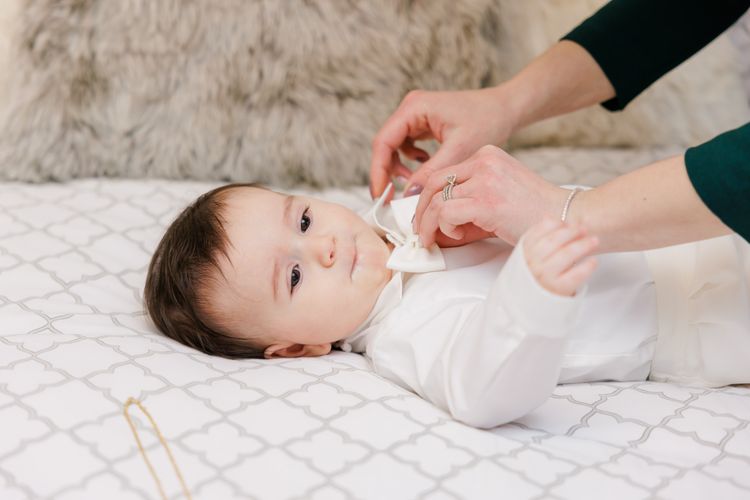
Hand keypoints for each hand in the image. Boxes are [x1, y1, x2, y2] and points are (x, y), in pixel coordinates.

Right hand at [369, 87, 518, 198]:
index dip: (378, 171)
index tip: (380, 195)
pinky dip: (412, 163)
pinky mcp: (424, 125)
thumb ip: (431, 173)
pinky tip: (425, 169)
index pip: (383, 142)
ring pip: (395, 148)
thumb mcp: (459, 150)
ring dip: (399, 169)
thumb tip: (408, 195)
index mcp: (414, 108)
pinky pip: (407, 147)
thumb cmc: (488, 121)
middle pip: (385, 145)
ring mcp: (416, 116)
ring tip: (413, 184)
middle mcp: (411, 109)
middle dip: (386, 173)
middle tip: (390, 199)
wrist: (506, 109)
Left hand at [414, 145, 567, 246]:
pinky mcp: (485, 201)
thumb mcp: (496, 196)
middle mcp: (484, 162)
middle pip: (433, 182)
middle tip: (420, 230)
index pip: (444, 173)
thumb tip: (435, 222)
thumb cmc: (534, 212)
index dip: (428, 197)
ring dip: (429, 224)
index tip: (425, 216)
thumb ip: (468, 202)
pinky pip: (446, 212)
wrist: (566, 217)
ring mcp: (484, 180)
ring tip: (433, 238)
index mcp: (487, 156)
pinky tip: (458, 235)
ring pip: (436, 199)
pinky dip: (444, 227)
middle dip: (421, 210)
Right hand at [522, 218, 597, 296]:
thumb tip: (548, 216)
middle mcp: (533, 263)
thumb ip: (540, 237)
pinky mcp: (558, 289)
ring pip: (566, 255)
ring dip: (583, 245)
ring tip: (594, 241)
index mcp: (525, 251)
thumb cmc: (535, 274)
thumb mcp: (531, 255)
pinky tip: (593, 261)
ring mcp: (545, 276)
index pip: (540, 231)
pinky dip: (586, 267)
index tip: (568, 222)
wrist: (531, 303)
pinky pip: (575, 275)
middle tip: (584, 228)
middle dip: (571, 232)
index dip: (557, 224)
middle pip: (554, 241)